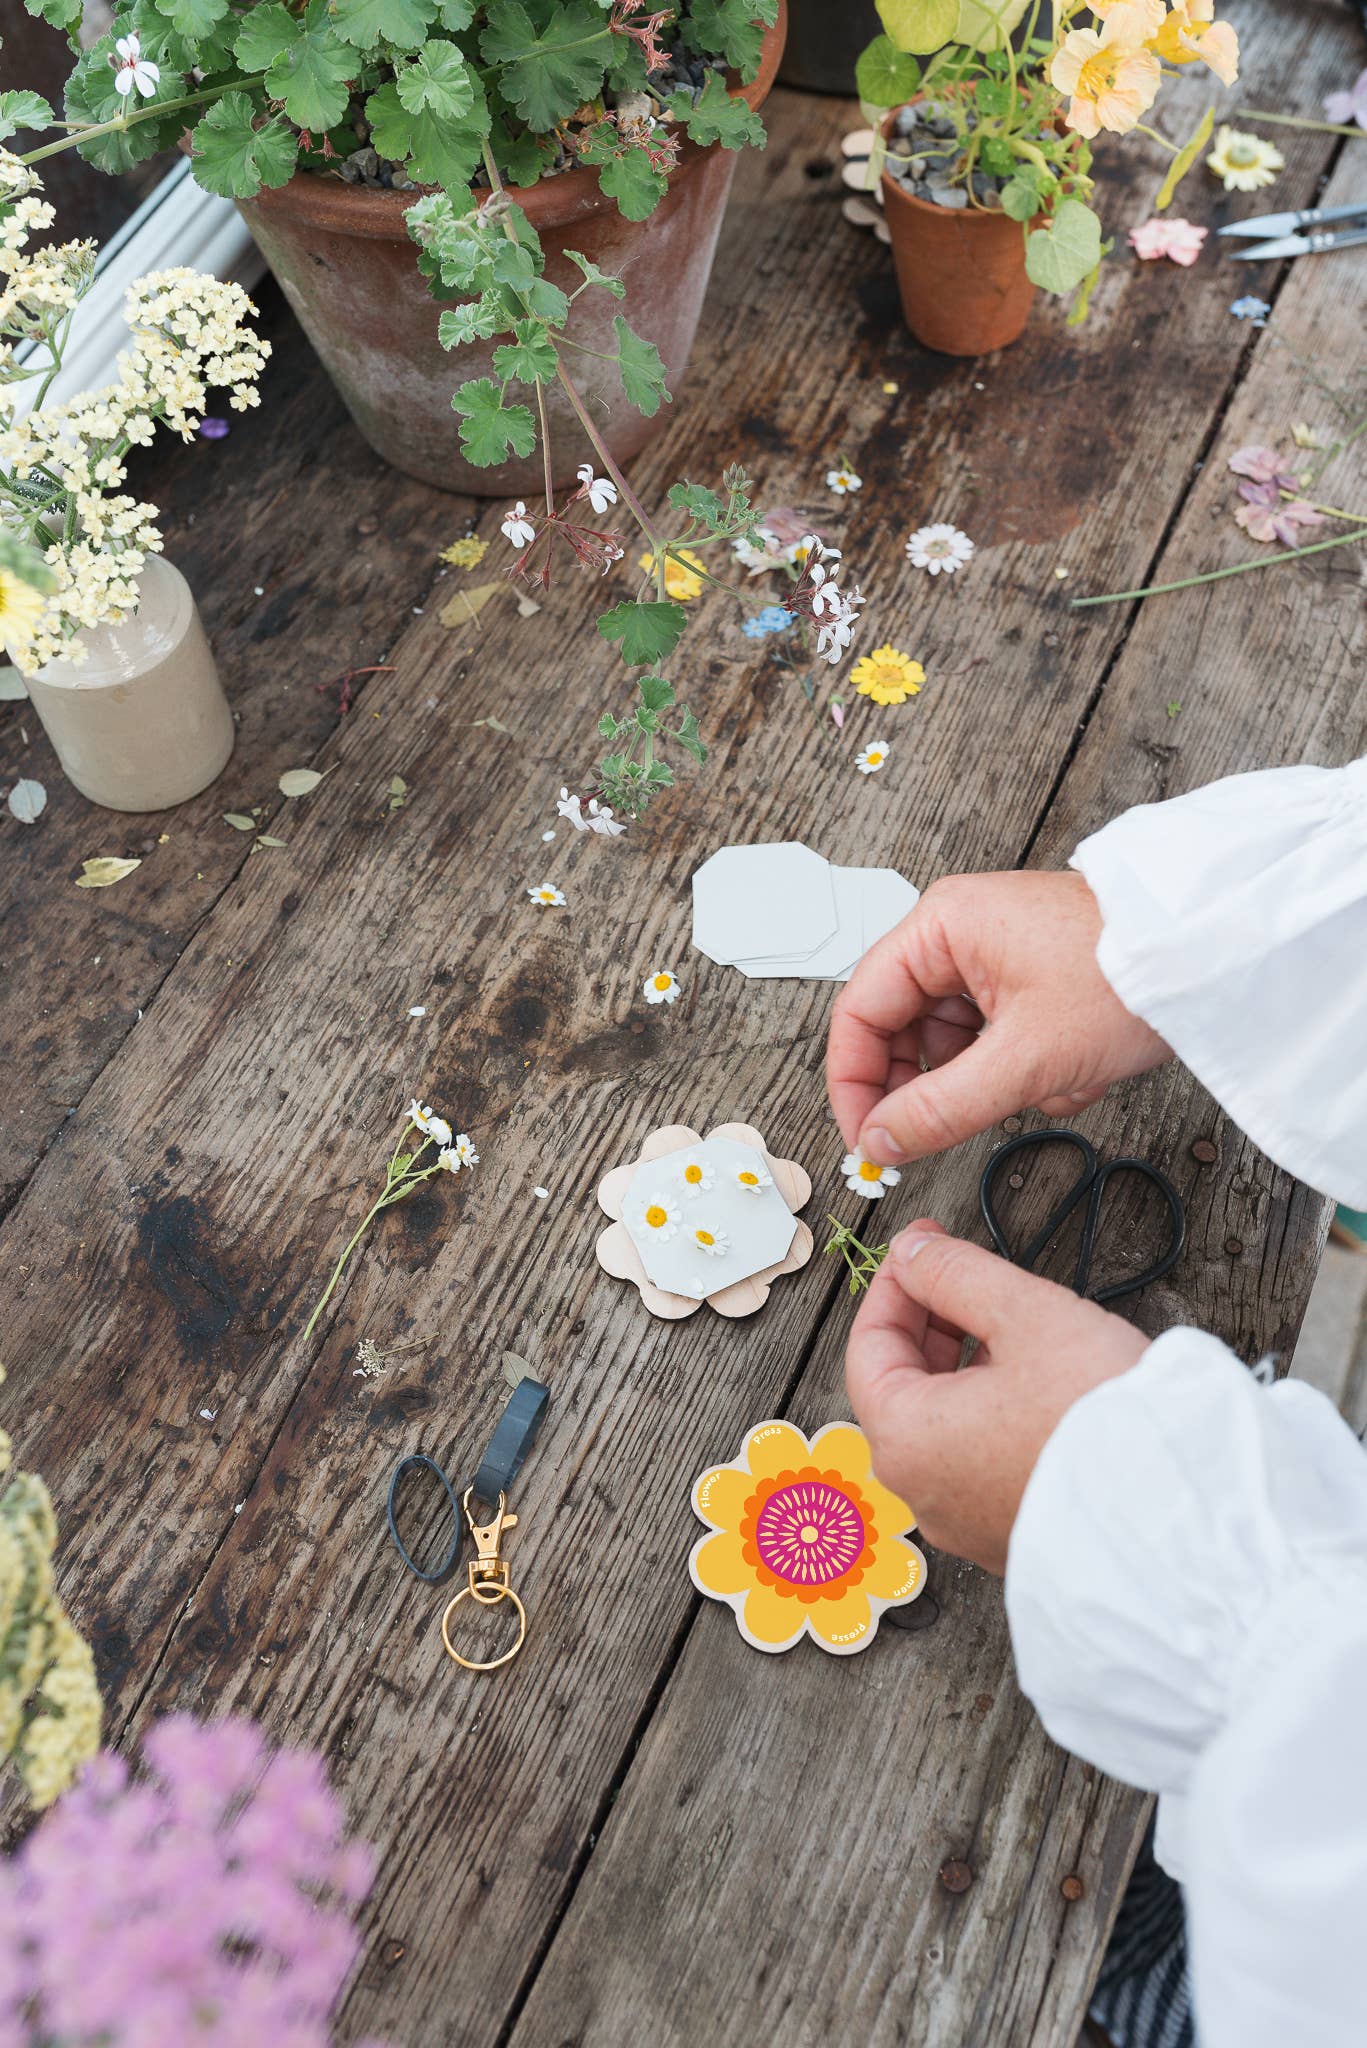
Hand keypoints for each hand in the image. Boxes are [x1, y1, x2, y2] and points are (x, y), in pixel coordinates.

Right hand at [827, 870, 1170, 1166]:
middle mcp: (956, 932)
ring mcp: (992, 954)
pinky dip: (1026, 1070)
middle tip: (949, 1132)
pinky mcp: (1026, 977)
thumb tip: (880, 1143)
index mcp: (939, 927)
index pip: (860, 1013)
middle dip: (938, 1087)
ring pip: (954, 1044)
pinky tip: (1073, 1070)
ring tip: (1049, 1082)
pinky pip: (994, 1040)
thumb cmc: (1126, 978)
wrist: (1214, 957)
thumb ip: (939, 1108)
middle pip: (904, 1030)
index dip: (854, 1084)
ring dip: (993, 1083)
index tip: (867, 1141)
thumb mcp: (1024, 1060)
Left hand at [846, 1222, 1149, 1572]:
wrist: (1187, 1513)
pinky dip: (989, 1411)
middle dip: (929, 1321)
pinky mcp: (1010, 1535)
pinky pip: (978, 1461)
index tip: (923, 1243)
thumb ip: (957, 1274)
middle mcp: (923, 1493)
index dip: (895, 1283)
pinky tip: (1033, 1380)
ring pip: (942, 1424)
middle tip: (962, 1270)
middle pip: (900, 1387)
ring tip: (1009, 1321)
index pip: (868, 1345)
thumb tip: (913, 1255)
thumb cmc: (1102, 1415)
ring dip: (962, 1365)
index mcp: (906, 1441)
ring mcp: (965, 1523)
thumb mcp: (1026, 1314)